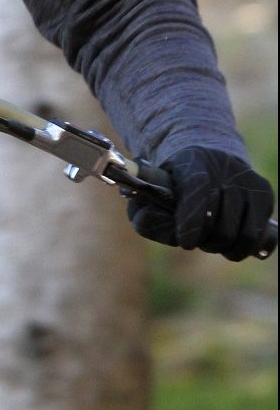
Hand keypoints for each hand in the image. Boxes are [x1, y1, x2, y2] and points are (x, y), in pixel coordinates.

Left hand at [129, 146, 274, 260]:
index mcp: (191, 161)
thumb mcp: (148, 198)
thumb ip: (146, 217)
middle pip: (218, 221)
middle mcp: (223, 166)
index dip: (191, 218)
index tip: (186, 243)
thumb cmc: (171, 189)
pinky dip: (241, 248)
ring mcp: (247, 180)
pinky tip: (229, 245)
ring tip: (210, 240)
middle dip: (204, 240)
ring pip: (240, 233)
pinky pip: (257, 236)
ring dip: (221, 246)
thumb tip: (165, 233)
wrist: (207, 164)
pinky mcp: (264, 193)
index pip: (197, 186)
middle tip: (195, 238)